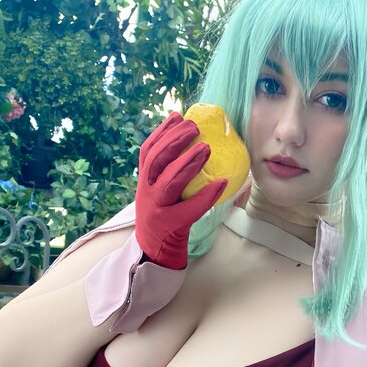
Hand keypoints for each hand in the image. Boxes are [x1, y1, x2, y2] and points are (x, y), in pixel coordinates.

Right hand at [135, 112, 227, 267]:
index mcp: (144, 180)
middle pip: (156, 160)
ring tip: (206, 148)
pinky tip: (221, 183)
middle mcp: (147, 191)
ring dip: (188, 162)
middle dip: (174, 140)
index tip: (178, 115)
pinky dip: (205, 196)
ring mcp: (157, 208)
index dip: (162, 131)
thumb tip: (198, 146)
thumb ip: (170, 173)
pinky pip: (189, 209)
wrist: (155, 251)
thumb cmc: (164, 217)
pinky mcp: (170, 224)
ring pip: (169, 181)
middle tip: (195, 127)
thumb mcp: (160, 192)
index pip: (148, 151)